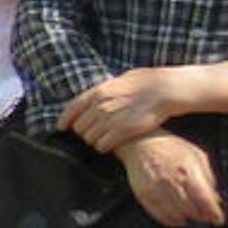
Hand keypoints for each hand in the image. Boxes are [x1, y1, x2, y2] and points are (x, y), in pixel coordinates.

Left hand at [60, 69, 181, 151]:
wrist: (165, 90)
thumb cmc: (145, 83)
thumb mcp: (119, 80)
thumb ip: (103, 91)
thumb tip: (93, 98)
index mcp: (98, 92)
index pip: (71, 110)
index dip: (64, 121)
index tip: (62, 128)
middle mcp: (100, 106)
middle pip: (79, 128)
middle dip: (85, 131)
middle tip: (95, 132)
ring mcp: (110, 119)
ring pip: (89, 139)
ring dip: (95, 140)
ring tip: (106, 137)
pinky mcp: (122, 131)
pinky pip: (102, 146)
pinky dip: (104, 147)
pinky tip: (111, 144)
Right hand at [121, 132, 224, 227]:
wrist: (141, 142)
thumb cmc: (172, 147)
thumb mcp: (197, 155)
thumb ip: (208, 177)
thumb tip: (216, 198)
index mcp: (188, 170)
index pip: (204, 198)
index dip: (214, 212)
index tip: (218, 219)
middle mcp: (172, 182)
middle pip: (191, 210)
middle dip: (201, 216)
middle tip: (206, 217)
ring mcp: (156, 190)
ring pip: (176, 215)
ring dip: (187, 218)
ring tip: (191, 215)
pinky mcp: (144, 195)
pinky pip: (160, 215)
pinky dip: (171, 220)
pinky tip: (177, 217)